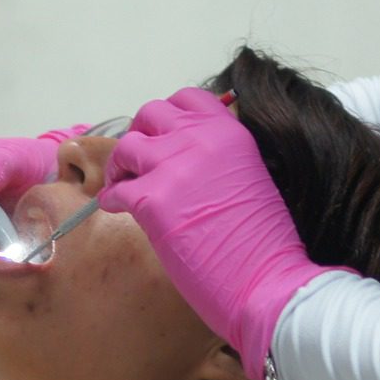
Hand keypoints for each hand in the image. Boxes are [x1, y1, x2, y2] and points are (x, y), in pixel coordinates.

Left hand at [101, 89, 347, 379]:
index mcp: (231, 132)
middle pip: (150, 114)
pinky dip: (112, 200)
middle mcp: (201, 139)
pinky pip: (116, 190)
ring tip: (125, 187)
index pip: (187, 98)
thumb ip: (219, 160)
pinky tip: (121, 211)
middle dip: (141, 136)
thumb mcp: (252, 179)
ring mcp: (174, 166)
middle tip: (140, 163)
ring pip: (127, 147)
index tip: (164, 139)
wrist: (268, 281)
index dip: (168, 118)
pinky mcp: (153, 200)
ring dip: (121, 167)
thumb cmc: (265, 245)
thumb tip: (187, 163)